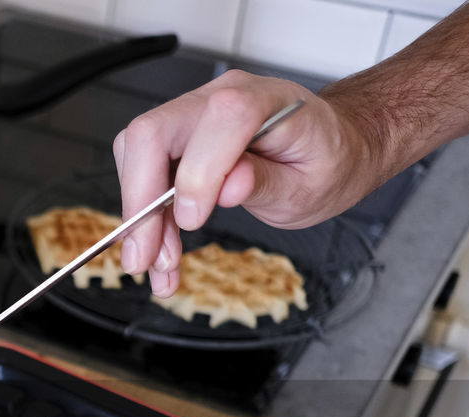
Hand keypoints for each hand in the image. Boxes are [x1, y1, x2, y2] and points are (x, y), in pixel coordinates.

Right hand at [113, 70, 375, 296]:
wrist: (332, 149)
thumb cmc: (326, 162)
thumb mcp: (311, 186)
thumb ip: (268, 183)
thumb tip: (227, 188)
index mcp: (266, 100)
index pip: (219, 120)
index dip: (196, 172)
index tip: (191, 222)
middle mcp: (220, 98)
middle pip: (152, 134)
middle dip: (141, 201)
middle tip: (146, 259)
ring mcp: (193, 115)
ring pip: (137, 156)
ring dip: (139, 217)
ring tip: (156, 265)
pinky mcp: (178, 139)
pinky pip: (144, 170)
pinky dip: (145, 217)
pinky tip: (156, 251)